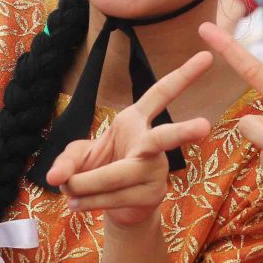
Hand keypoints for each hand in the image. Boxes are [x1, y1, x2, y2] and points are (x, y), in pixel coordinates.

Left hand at [48, 50, 213, 227]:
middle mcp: (152, 145)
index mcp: (137, 121)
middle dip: (183, 132)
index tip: (207, 56)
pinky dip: (90, 201)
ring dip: (88, 184)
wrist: (116, 206)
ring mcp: (157, 171)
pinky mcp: (152, 195)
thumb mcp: (77, 156)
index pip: (161, 93)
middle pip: (164, 137)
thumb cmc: (98, 169)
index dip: (184, 75)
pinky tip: (76, 204)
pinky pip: (117, 197)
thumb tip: (55, 177)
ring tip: (66, 191)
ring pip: (121, 174)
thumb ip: (66, 160)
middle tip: (204, 127)